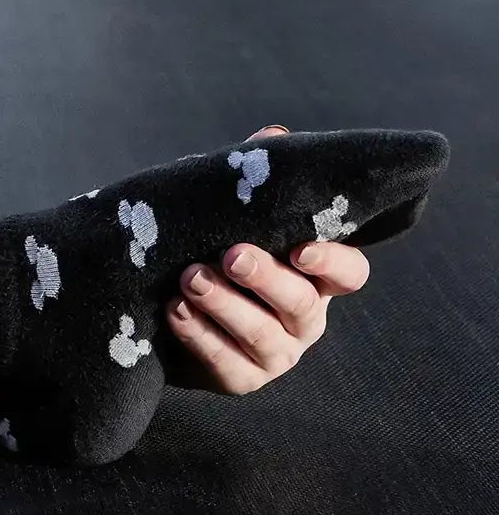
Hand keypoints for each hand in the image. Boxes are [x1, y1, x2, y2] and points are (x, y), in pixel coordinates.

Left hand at [166, 124, 371, 394]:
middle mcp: (305, 318)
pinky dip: (200, 337)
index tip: (302, 249)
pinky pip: (228, 364)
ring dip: (225, 306)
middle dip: (265, 279)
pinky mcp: (242, 378)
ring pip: (263, 336)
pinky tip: (175, 311)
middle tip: (230, 256)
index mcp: (314, 277)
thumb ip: (254, 179)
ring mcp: (277, 354)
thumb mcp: (231, 214)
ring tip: (189, 278)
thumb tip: (273, 136)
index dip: (333, 263)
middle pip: (301, 303)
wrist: (164, 304)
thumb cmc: (211, 248)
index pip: (350, 274)